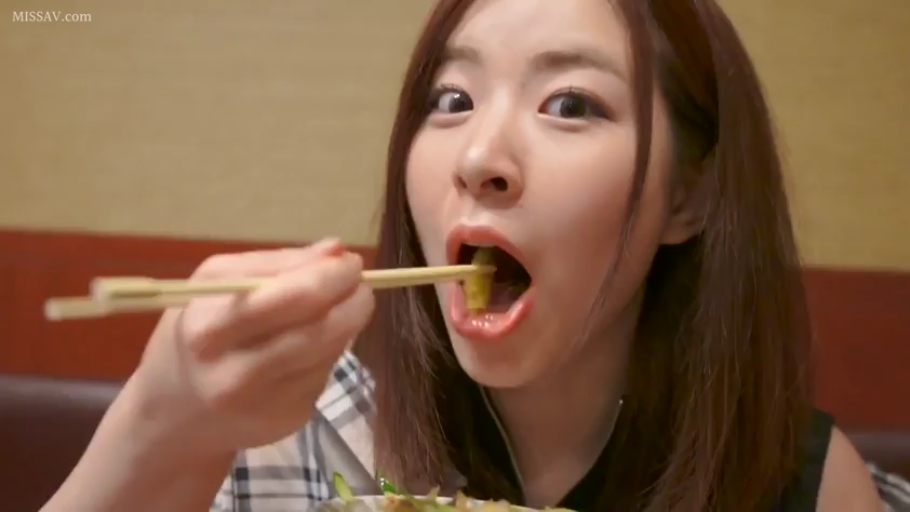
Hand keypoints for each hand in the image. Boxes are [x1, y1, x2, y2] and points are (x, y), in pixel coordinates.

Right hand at [121, 238, 373, 456]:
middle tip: (362, 284)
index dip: (331, 276)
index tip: (350, 261)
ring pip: (329, 351)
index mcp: (210, 329)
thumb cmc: (196, 332)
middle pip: (319, 330)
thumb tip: (336, 249)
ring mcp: (265, 404)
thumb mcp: (215, 284)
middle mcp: (235, 374)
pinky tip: (315, 342)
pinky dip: (330, 350)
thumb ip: (275, 263)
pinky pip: (325, 373)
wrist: (175, 412)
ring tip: (344, 305)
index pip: (291, 298)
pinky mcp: (288, 420)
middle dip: (353, 299)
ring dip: (348, 323)